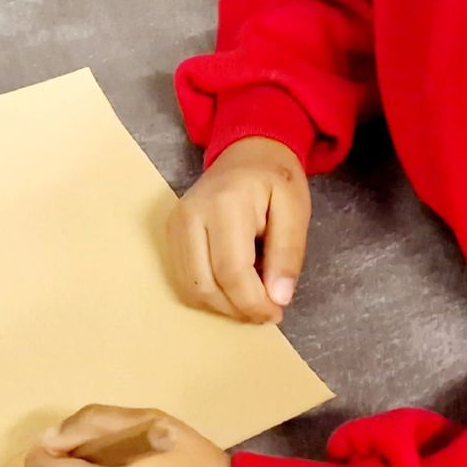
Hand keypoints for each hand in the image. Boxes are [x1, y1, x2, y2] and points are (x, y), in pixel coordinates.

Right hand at [166, 136, 309, 323]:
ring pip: (190, 288)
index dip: (253, 302)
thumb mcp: (296, 211)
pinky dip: (209, 294)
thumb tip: (278, 298)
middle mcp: (191, 215)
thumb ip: (288, 254)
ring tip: (251, 298)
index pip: (231, 272)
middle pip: (205, 285)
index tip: (276, 312)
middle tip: (267, 311)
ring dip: (222, 306)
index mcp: (226, 205)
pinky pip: (183, 280)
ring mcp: (175, 224)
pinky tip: (233, 287)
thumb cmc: (274, 180)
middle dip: (238, 309)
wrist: (247, 154)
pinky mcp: (170, 233)